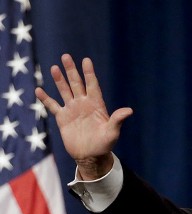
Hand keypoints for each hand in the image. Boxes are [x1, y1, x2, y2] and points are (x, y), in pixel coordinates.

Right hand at [34, 54, 132, 179]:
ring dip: (59, 80)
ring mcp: (72, 110)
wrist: (91, 156)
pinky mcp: (63, 118)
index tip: (86, 60)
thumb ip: (117, 120)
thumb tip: (129, 111)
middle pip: (77, 84)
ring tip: (54, 68)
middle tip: (66, 56)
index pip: (92, 85)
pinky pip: (53, 106)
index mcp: (96, 105)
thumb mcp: (112, 132)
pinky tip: (39, 90)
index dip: (89, 73)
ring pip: (64, 91)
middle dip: (71, 71)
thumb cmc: (104, 145)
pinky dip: (46, 99)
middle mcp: (84, 104)